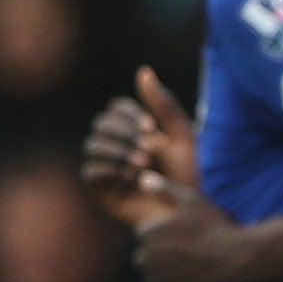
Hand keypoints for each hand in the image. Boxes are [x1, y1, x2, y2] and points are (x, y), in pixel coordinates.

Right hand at [82, 67, 199, 230]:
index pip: (115, 109)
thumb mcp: (183, 136)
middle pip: (101, 124)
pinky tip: (132, 177)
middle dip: (124, 133)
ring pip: (92, 145)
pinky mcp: (103, 190)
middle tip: (149, 149)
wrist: (192, 210)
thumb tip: (144, 71)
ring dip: (117, 150)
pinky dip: (109, 169)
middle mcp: (118, 147)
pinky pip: (90, 172)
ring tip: (143, 163)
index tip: (152, 127)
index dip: (129, 114)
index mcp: (135, 131)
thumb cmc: (192, 175)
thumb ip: (164, 105)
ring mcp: (108, 168)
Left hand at [131, 176, 249, 281]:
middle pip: (148, 260)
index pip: (148, 238)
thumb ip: (165, 189)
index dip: (170, 239)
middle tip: (195, 258)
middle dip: (166, 259)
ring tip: (197, 271)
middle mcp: (144, 258)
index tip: (190, 241)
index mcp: (146, 234)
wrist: (240, 260)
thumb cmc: (218, 228)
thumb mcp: (193, 202)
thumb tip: (142, 178)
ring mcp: (153, 281)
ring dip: (170, 278)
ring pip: (156, 279)